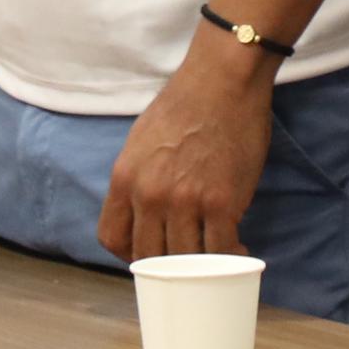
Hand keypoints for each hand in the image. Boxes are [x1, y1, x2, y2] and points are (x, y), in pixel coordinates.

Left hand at [97, 39, 277, 261]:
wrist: (223, 80)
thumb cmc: (185, 104)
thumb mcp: (141, 141)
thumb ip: (138, 179)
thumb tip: (145, 213)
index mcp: (124, 178)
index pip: (111, 238)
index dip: (128, 255)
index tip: (149, 255)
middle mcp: (149, 195)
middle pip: (148, 256)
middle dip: (166, 266)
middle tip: (185, 263)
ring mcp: (185, 201)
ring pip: (184, 260)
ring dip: (199, 267)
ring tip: (214, 260)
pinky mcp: (221, 203)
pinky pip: (220, 250)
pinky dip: (229, 257)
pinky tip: (237, 250)